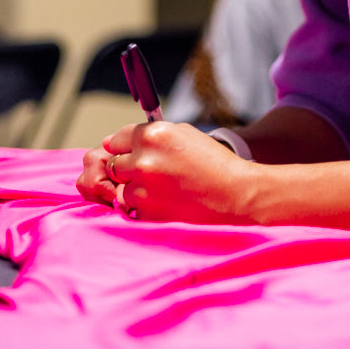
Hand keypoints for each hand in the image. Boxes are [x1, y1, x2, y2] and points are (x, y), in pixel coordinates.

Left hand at [77, 122, 254, 223]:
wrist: (236, 196)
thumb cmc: (212, 162)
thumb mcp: (182, 134)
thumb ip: (148, 135)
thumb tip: (113, 142)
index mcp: (152, 135)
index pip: (116, 139)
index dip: (125, 147)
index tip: (131, 153)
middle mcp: (143, 161)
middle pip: (114, 164)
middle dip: (128, 169)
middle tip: (152, 174)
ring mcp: (144, 190)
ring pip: (121, 189)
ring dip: (135, 190)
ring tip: (163, 190)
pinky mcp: (147, 215)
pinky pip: (132, 210)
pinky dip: (144, 208)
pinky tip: (166, 204)